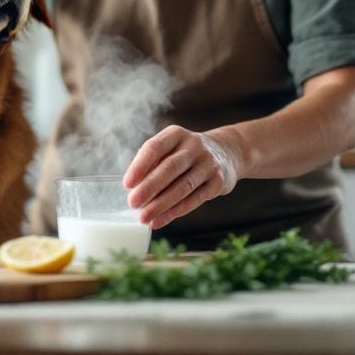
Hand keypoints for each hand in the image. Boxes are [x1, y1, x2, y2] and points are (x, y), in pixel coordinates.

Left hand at [122, 126, 242, 229]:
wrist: (227, 152)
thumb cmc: (186, 154)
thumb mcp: (171, 148)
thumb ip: (153, 163)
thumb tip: (132, 188)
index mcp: (176, 134)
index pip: (155, 147)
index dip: (140, 166)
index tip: (127, 184)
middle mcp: (194, 145)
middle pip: (170, 167)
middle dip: (149, 187)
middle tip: (133, 203)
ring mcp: (208, 163)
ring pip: (183, 186)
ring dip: (161, 204)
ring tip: (144, 217)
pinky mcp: (218, 181)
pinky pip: (195, 199)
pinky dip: (176, 212)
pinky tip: (160, 220)